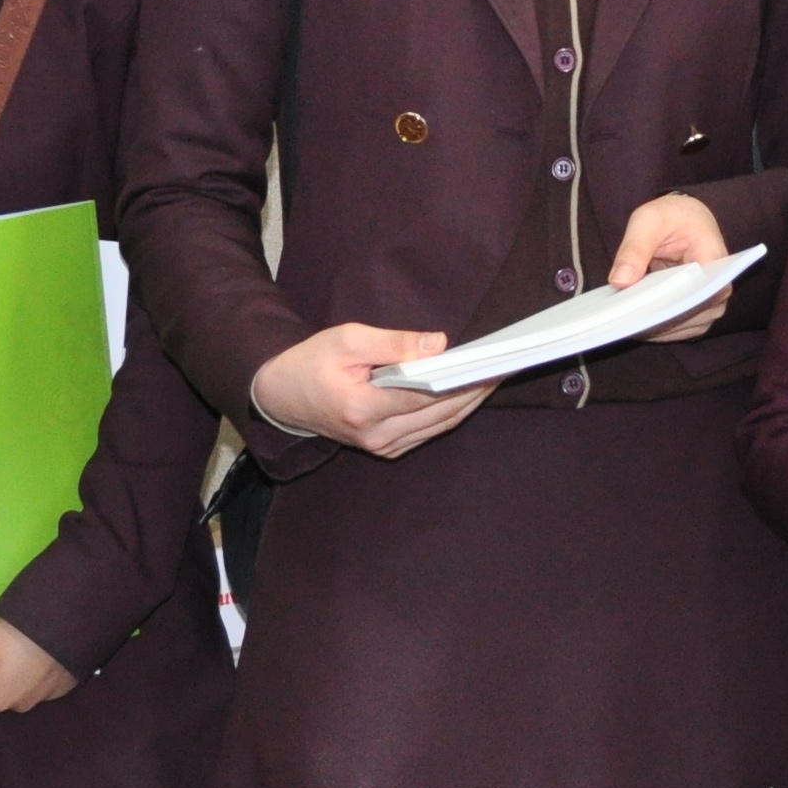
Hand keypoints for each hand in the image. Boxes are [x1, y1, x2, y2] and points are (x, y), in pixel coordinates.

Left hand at [0, 614, 78, 721]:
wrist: (69, 623)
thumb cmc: (19, 634)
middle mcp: (19, 707)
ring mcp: (42, 699)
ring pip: (14, 694)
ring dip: (9, 678)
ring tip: (14, 651)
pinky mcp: (60, 688)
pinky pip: (36, 686)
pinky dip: (31, 675)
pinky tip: (35, 655)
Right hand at [251, 324, 490, 458]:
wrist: (282, 396)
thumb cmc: (312, 361)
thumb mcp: (347, 339)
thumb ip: (394, 343)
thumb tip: (439, 345)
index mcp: (363, 408)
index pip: (425, 395)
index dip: (462, 380)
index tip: (491, 362)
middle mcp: (376, 436)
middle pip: (440, 413)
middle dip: (475, 389)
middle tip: (505, 364)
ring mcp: (382, 447)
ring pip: (440, 425)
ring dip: (469, 401)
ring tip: (495, 374)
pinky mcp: (386, 448)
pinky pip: (429, 430)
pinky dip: (452, 410)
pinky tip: (470, 390)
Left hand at [607, 192, 736, 340]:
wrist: (684, 220)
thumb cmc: (672, 216)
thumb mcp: (649, 219)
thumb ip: (634, 247)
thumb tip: (620, 281)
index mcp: (715, 260)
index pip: (702, 294)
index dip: (674, 307)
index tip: (646, 313)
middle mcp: (718, 289)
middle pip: (690, 316)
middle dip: (658, 320)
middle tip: (624, 323)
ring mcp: (708, 305)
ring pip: (682, 327)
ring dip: (654, 327)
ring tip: (624, 326)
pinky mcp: (694, 314)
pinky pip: (676, 330)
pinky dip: (654, 329)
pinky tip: (632, 326)